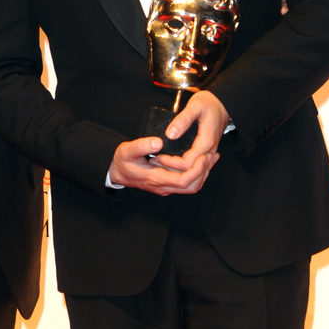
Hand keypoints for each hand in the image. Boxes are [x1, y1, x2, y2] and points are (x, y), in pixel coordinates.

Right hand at [108, 91, 228, 195]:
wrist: (116, 174)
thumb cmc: (122, 162)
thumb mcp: (126, 150)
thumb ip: (141, 145)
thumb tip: (159, 141)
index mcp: (155, 179)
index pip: (183, 181)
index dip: (196, 170)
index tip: (202, 156)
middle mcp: (163, 187)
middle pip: (192, 187)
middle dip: (204, 172)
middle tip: (211, 155)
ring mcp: (166, 187)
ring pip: (191, 187)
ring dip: (203, 173)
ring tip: (211, 157)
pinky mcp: (168, 184)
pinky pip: (187, 183)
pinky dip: (197, 173)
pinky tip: (202, 160)